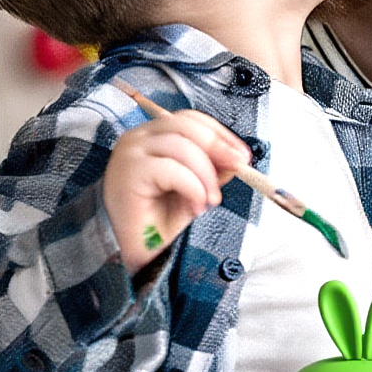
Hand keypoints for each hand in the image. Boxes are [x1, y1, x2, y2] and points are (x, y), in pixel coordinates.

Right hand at [103, 111, 249, 274]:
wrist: (134, 252)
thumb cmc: (160, 219)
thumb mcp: (196, 187)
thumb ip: (213, 168)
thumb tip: (237, 156)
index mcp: (152, 136)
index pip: (190, 120)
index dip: (220, 134)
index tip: (243, 155)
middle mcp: (137, 138)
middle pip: (187, 125)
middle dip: (219, 147)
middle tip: (239, 168)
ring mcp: (129, 152)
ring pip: (183, 146)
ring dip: (206, 175)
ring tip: (210, 200)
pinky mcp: (128, 171)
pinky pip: (172, 169)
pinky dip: (193, 187)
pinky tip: (195, 206)